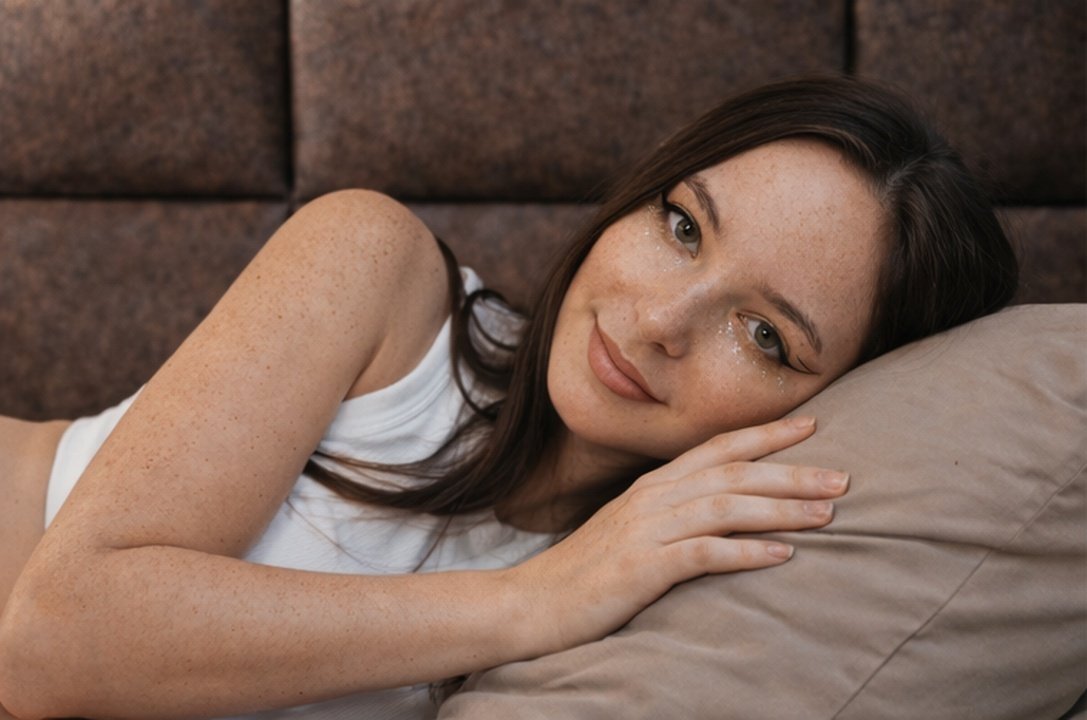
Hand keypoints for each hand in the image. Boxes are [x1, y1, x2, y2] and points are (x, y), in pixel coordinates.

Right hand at [507, 416, 847, 655]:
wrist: (532, 603)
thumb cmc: (587, 571)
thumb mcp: (630, 531)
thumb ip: (672, 515)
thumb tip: (721, 512)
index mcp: (651, 486)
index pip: (717, 448)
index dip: (765, 435)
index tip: (812, 425)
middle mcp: (652, 499)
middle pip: (732, 473)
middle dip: (791, 471)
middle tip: (842, 476)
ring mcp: (646, 531)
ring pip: (727, 507)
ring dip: (782, 508)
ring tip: (828, 513)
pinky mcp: (642, 567)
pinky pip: (705, 553)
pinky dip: (748, 551)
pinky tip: (783, 555)